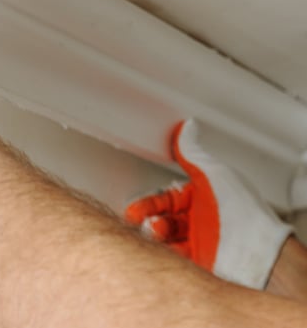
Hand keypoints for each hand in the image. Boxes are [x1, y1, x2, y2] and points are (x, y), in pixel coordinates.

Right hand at [125, 119, 291, 288]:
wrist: (258, 254)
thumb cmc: (243, 214)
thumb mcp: (213, 174)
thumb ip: (193, 153)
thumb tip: (187, 128)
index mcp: (204, 198)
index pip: (168, 198)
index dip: (150, 202)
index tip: (135, 208)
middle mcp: (201, 220)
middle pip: (163, 218)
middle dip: (148, 218)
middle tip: (137, 220)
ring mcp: (201, 243)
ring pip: (165, 238)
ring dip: (154, 235)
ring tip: (154, 232)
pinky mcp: (200, 264)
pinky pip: (173, 257)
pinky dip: (162, 254)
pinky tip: (157, 250)